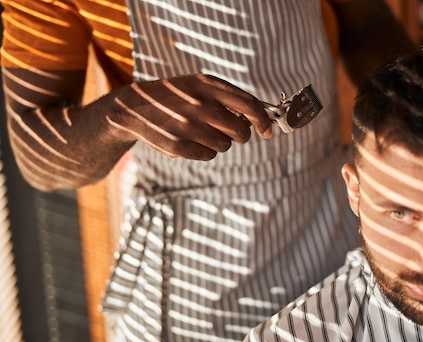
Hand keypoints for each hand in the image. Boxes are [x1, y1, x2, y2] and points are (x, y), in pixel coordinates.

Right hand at [107, 74, 273, 159]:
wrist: (135, 107)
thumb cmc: (177, 96)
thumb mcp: (199, 85)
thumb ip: (228, 98)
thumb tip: (255, 119)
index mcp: (208, 85)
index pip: (250, 105)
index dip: (263, 121)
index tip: (267, 131)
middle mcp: (200, 104)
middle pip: (240, 131)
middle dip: (242, 136)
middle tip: (233, 134)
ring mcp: (188, 126)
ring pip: (225, 145)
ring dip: (220, 142)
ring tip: (201, 131)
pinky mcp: (178, 146)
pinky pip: (209, 155)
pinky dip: (204, 151)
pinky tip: (189, 139)